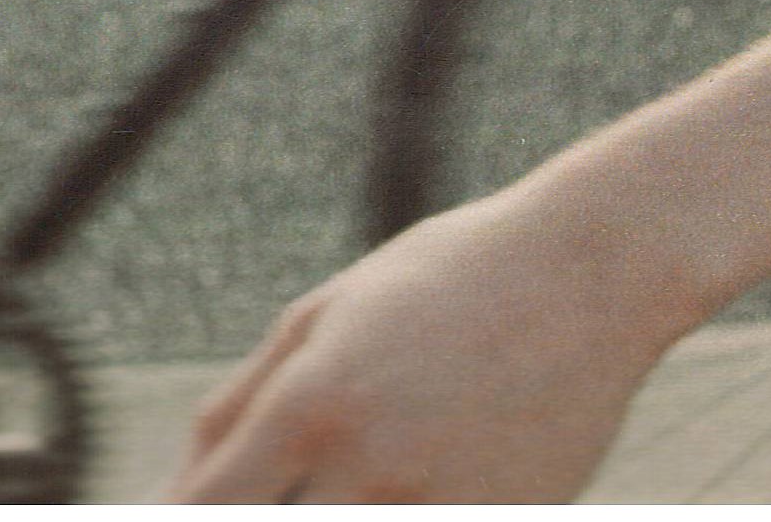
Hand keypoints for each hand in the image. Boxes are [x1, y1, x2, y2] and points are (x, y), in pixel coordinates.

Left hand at [170, 194, 681, 501]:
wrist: (591, 273)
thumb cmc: (446, 279)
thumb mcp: (327, 314)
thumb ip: (240, 407)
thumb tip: (179, 496)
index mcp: (312, 403)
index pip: (204, 512)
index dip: (181, 521)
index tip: (196, 513)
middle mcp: (368, 467)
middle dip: (270, 514)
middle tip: (285, 488)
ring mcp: (440, 507)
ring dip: (337, 512)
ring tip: (360, 467)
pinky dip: (406, 510)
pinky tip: (423, 470)